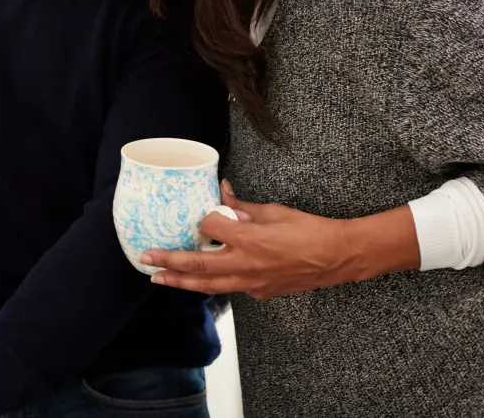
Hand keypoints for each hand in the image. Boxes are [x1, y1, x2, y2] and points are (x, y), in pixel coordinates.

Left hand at [139, 182, 416, 300]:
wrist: (337, 257)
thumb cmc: (310, 230)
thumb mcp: (275, 211)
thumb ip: (244, 207)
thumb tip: (223, 192)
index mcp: (249, 239)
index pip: (210, 228)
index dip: (201, 220)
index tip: (198, 214)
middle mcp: (246, 264)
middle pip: (197, 266)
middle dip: (168, 262)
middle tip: (146, 258)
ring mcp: (252, 283)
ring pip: (209, 285)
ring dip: (181, 282)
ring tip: (159, 278)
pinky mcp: (261, 292)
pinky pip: (231, 288)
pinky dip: (214, 283)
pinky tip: (202, 280)